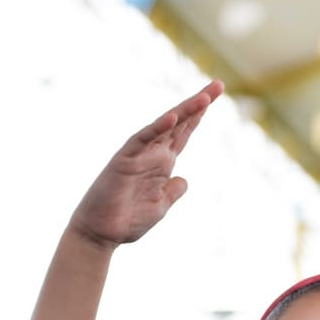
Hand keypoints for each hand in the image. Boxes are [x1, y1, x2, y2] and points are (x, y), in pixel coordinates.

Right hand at [68, 81, 223, 250]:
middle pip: (179, 123)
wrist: (101, 234)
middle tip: (218, 84)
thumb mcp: (160, 206)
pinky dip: (156, 129)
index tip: (215, 94)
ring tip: (204, 98)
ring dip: (183, 112)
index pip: (184, 132)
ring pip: (163, 127)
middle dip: (198, 104)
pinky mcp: (124, 161)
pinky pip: (141, 141)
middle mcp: (152, 154)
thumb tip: (183, 180)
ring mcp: (138, 155)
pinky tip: (172, 118)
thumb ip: (172, 191)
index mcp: (162, 163)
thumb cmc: (127, 220)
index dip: (199, 115)